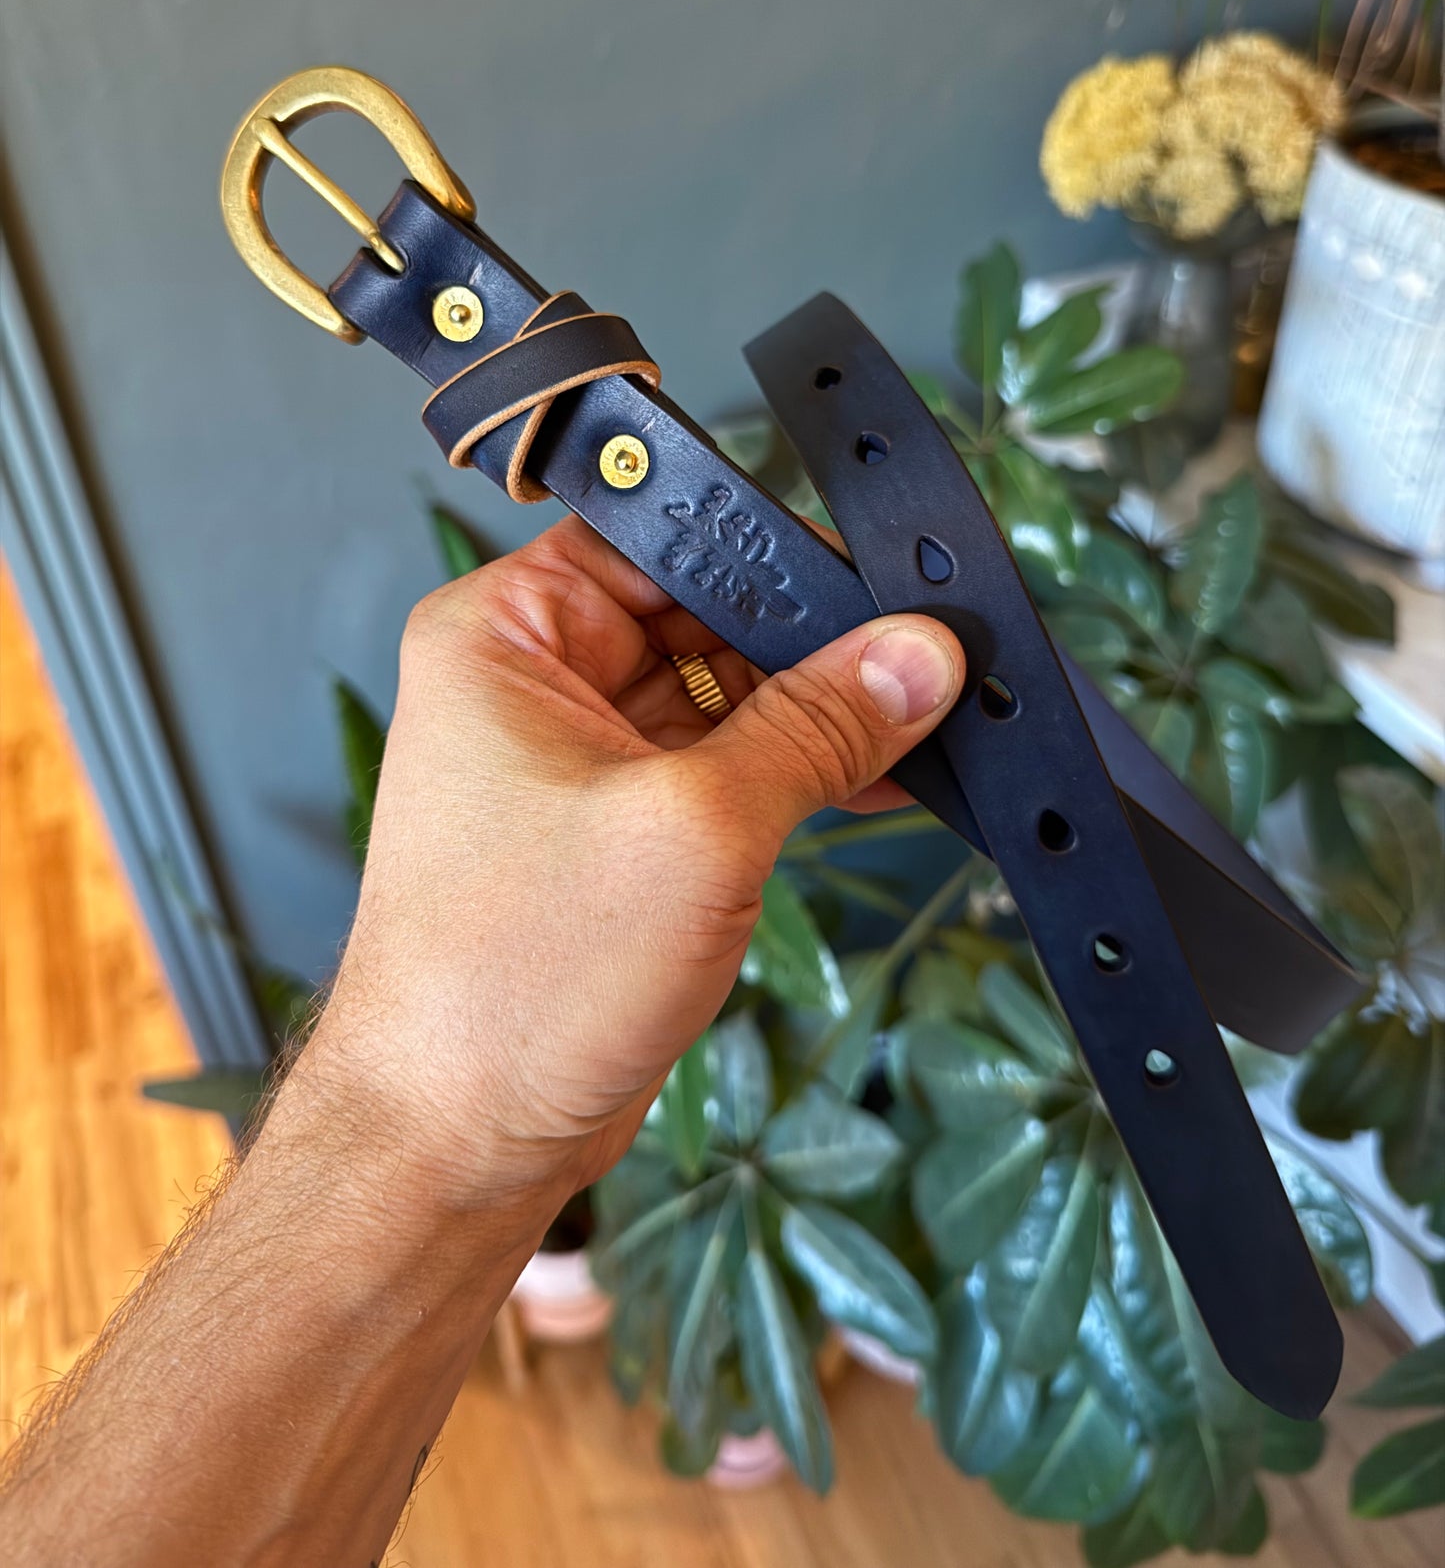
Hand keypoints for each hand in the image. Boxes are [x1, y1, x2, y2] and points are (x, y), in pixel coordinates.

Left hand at [297, 515, 963, 1223]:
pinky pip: (725, 770)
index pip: (661, 539)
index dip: (773, 555)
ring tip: (920, 727)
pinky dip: (797, 776)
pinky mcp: (619, 832)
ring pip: (726, 697)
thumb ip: (816, 730)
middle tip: (925, 665)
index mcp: (504, 635)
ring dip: (816, 718)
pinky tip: (880, 781)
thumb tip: (916, 657)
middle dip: (811, 646)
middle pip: (705, 617)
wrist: (456, 1145)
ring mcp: (579, 761)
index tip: (881, 584)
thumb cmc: (514, 984)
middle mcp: (534, 682)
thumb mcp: (695, 830)